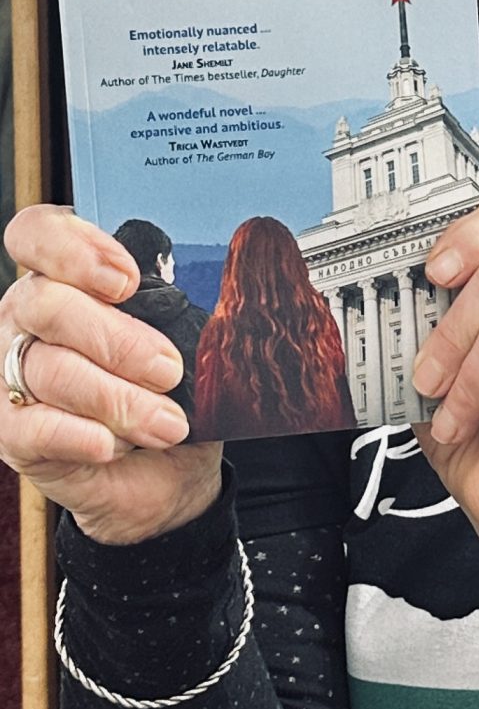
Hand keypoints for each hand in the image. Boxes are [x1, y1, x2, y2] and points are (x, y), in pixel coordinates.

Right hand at [0, 206, 221, 543]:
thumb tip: (227, 304)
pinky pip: (34, 427)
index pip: (36, 236)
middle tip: (169, 369)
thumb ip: (181, 315)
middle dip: (117, 338)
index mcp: (61, 281)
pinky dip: (78, 434)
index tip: (125, 279)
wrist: (162, 473)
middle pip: (48, 304)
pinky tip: (110, 443)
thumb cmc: (165, 394)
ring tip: (167, 423)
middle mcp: (25, 320)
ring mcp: (10, 375)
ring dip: (117, 397)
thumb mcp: (183, 343)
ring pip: (49, 369)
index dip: (71, 248)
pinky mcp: (12, 433)